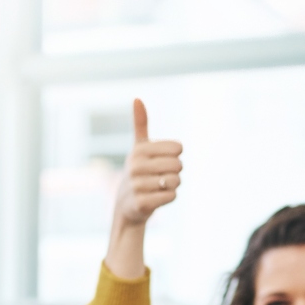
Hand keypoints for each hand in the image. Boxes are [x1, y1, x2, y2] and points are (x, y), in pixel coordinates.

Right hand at [104, 99, 183, 279]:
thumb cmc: (139, 173)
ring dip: (173, 186)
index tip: (162, 161)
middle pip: (178, 165)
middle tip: (161, 177)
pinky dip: (169, 197)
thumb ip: (140, 124)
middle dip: (175, 173)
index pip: (178, 149)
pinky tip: (157, 197)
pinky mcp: (141, 202)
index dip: (176, 156)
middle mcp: (136, 166)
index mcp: (139, 150)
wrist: (126, 206)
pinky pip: (171, 196)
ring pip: (176, 181)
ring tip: (158, 187)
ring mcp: (137, 185)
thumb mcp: (139, 148)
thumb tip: (137, 98)